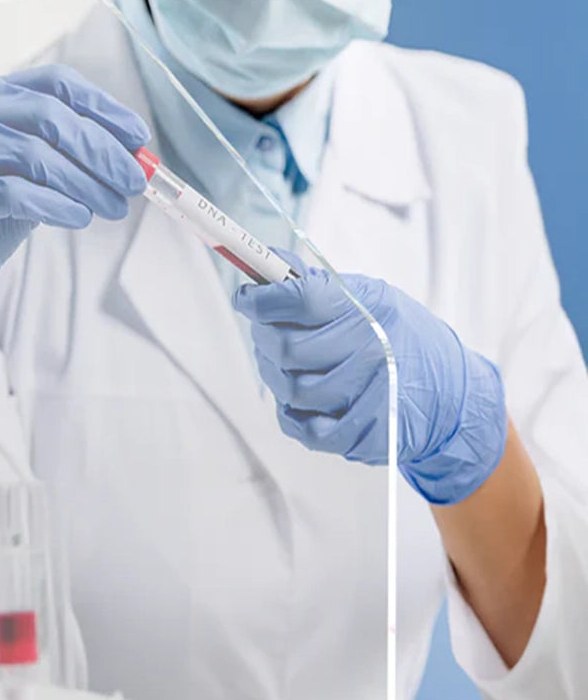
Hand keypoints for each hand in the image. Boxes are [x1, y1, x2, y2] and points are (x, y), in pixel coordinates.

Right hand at [0, 64, 149, 390]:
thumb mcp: (24, 180)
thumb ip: (62, 161)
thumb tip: (124, 160)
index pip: (55, 84)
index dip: (103, 108)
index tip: (138, 137)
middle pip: (51, 117)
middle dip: (101, 150)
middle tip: (134, 180)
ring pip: (38, 156)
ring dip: (87, 184)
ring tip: (114, 207)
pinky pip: (19, 193)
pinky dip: (56, 205)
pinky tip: (80, 218)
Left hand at [233, 259, 507, 504]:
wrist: (453, 399)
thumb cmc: (402, 341)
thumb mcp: (373, 299)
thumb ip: (318, 287)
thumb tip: (267, 264)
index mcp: (372, 310)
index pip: (302, 299)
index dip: (263, 299)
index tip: (246, 297)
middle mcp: (372, 351)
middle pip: (285, 347)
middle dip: (264, 339)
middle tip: (266, 331)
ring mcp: (367, 396)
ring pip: (289, 387)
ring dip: (277, 376)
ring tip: (289, 366)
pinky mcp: (358, 435)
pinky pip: (298, 425)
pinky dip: (291, 412)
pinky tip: (304, 399)